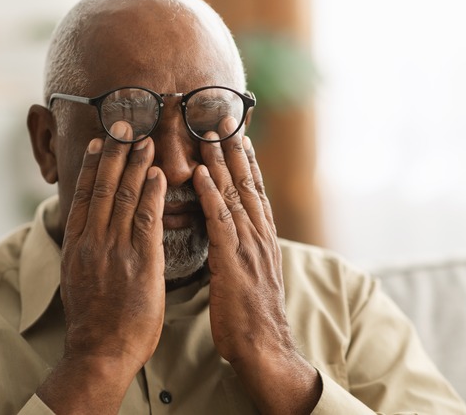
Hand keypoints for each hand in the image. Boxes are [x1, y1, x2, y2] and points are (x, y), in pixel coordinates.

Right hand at [37, 122, 166, 412]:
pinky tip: (159, 174)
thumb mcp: (78, 279)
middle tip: (123, 123)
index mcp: (76, 245)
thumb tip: (89, 231)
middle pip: (103, 187)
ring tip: (144, 138)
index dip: (93, 165)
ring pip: (125, 196)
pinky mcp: (140, 262)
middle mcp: (92, 241)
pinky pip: (147, 219)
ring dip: (135, 163)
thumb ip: (85, 251)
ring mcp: (115, 249)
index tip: (99, 141)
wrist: (100, 351)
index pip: (84, 195)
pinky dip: (153, 193)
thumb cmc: (93, 321)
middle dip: (114, 152)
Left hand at [193, 118, 320, 412]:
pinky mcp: (233, 262)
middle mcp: (258, 235)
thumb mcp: (249, 276)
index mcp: (261, 238)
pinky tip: (200, 172)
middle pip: (246, 182)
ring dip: (221, 160)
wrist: (264, 349)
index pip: (253, 190)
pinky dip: (210, 194)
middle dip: (235, 148)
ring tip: (210, 130)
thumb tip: (228, 235)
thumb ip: (240, 250)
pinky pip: (219, 221)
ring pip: (234, 194)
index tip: (237, 133)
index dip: (245, 160)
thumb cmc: (251, 317)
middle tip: (225, 116)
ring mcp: (248, 247)